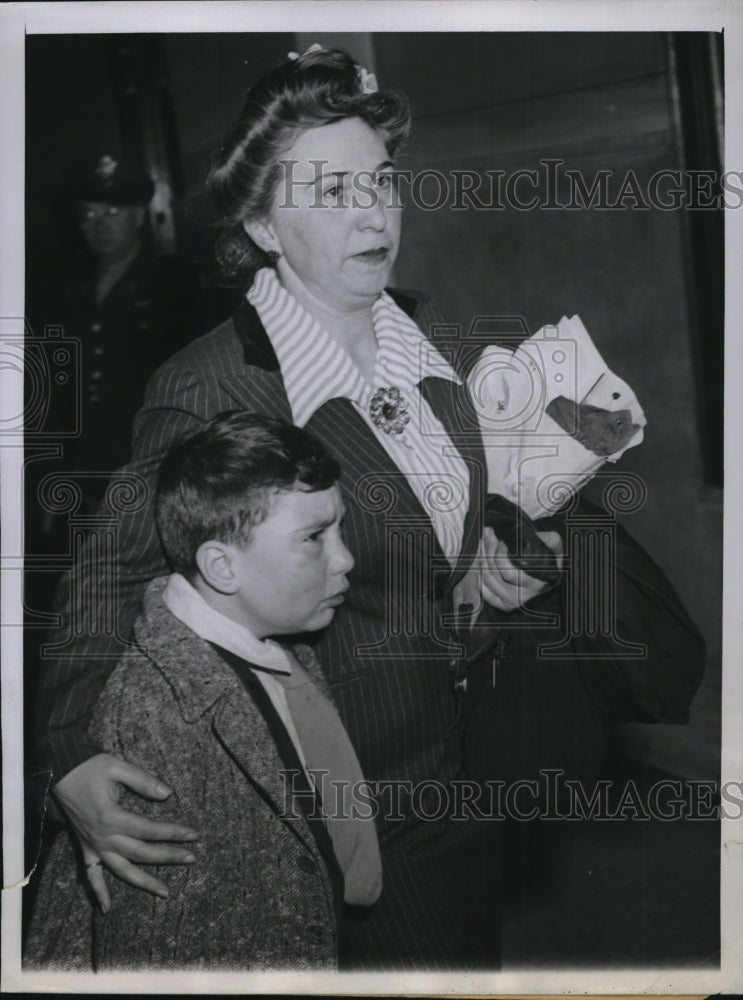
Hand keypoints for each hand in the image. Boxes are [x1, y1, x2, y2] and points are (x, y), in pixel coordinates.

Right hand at [53, 753, 199, 912]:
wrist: (61, 772)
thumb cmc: (89, 768)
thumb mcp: (117, 766)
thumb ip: (143, 780)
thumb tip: (167, 794)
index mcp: (112, 817)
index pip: (150, 830)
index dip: (173, 833)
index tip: (193, 835)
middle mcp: (103, 836)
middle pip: (141, 853)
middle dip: (168, 857)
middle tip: (192, 859)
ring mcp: (94, 845)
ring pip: (121, 870)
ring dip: (144, 882)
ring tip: (165, 892)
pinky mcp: (86, 848)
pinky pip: (91, 875)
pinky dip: (99, 892)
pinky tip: (107, 908)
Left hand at [479, 527, 563, 611]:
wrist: (548, 572)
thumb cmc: (549, 558)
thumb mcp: (554, 547)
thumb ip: (549, 539)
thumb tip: (537, 536)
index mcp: (536, 584)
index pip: (509, 573)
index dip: (500, 555)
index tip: (500, 540)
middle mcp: (523, 596)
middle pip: (495, 574)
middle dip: (488, 550)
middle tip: (488, 534)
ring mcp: (511, 601)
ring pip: (487, 579)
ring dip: (481, 557)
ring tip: (483, 541)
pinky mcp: (502, 604)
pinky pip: (483, 589)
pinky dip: (478, 572)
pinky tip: (480, 557)